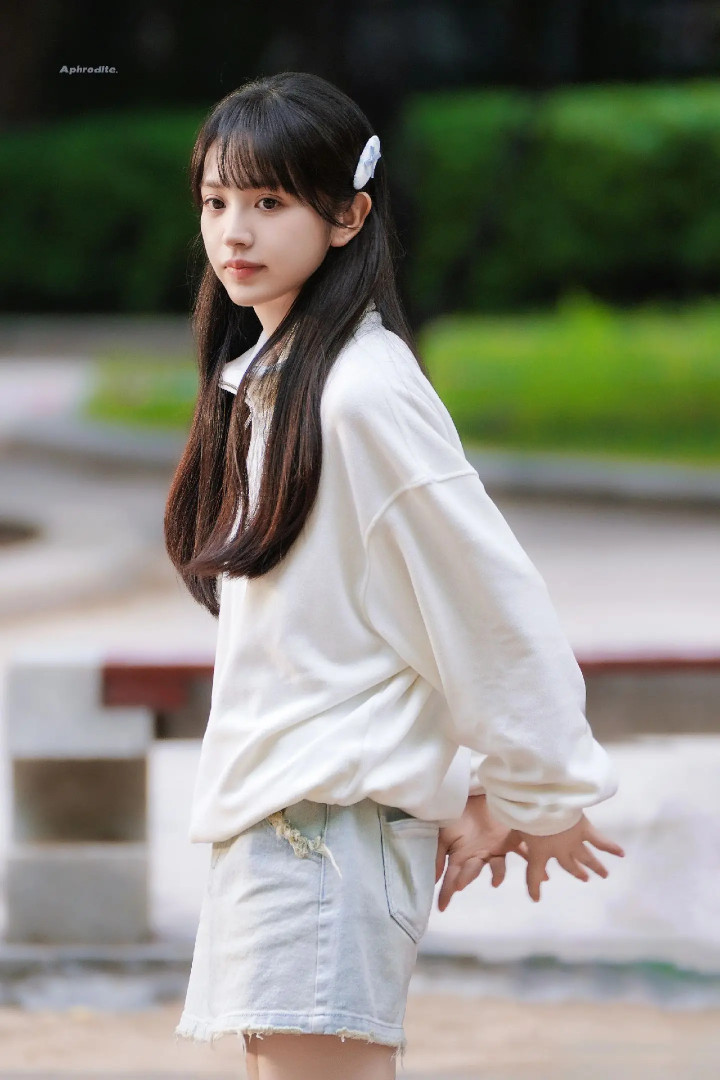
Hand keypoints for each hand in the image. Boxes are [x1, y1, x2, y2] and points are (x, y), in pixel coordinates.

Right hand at [435, 794, 547, 911]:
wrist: (471, 792)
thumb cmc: (454, 813)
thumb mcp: (442, 834)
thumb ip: (438, 856)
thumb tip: (433, 879)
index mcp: (461, 856)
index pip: (452, 878)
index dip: (446, 892)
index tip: (441, 907)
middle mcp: (478, 855)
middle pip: (472, 871)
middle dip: (467, 877)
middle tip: (461, 883)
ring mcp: (494, 848)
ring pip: (497, 866)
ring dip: (497, 874)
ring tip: (496, 880)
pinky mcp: (509, 839)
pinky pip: (522, 852)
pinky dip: (530, 862)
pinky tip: (543, 877)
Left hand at [514, 812, 625, 902]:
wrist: (543, 802)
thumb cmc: (525, 813)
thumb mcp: (513, 826)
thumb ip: (513, 835)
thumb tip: (506, 837)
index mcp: (539, 852)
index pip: (534, 875)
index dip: (534, 888)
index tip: (536, 899)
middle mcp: (559, 851)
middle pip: (568, 865)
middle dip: (576, 872)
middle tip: (584, 879)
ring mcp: (574, 842)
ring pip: (587, 857)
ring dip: (596, 866)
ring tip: (605, 874)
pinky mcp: (585, 830)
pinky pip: (600, 841)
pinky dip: (611, 847)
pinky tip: (622, 853)